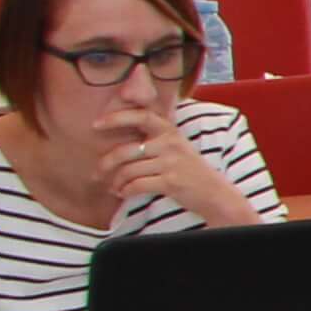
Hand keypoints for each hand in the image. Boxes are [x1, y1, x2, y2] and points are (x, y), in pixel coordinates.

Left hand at [101, 107, 234, 221]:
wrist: (215, 193)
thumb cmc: (190, 170)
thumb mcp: (177, 146)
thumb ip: (154, 137)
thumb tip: (118, 136)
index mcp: (170, 132)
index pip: (140, 116)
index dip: (116, 118)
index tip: (96, 124)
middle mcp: (170, 144)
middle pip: (126, 151)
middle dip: (106, 164)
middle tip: (97, 173)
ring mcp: (171, 163)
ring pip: (129, 171)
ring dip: (116, 182)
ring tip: (114, 187)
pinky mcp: (171, 182)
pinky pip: (137, 185)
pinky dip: (126, 191)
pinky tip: (124, 193)